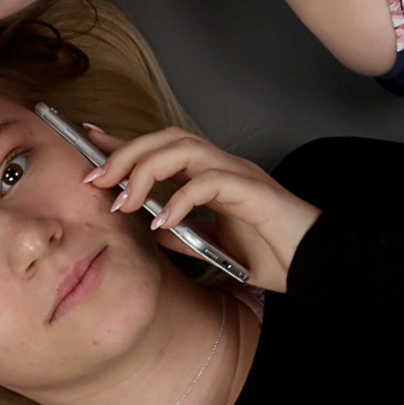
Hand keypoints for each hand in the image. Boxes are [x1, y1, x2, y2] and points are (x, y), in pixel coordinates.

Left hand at [84, 127, 320, 292]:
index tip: (86, 139)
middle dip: (125, 154)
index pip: (160, 147)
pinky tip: (164, 223)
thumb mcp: (212, 248)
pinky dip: (180, 199)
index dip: (122, 141)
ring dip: (146, 172)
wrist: (317, 266)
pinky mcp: (253, 191)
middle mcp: (222, 166)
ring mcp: (238, 174)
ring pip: (184, 149)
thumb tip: (150, 229)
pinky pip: (209, 183)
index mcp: (211, 175)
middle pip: (166, 138)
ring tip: (126, 202)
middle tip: (97, 181)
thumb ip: (182, 235)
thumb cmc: (273, 254)